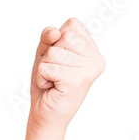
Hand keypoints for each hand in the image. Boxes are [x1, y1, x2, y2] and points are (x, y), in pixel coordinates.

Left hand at [28, 17, 105, 133]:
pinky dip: (42, 78)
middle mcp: (96, 59)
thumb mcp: (45, 54)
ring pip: (53, 52)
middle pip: (63, 36)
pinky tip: (52, 88)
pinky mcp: (78, 80)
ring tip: (54, 81)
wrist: (45, 114)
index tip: (59, 61)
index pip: (71, 25)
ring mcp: (90, 69)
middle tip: (55, 73)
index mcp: (93, 50)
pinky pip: (47, 67)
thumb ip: (49, 37)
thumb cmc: (47, 84)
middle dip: (50, 54)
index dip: (56, 41)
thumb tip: (55, 32)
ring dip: (45, 68)